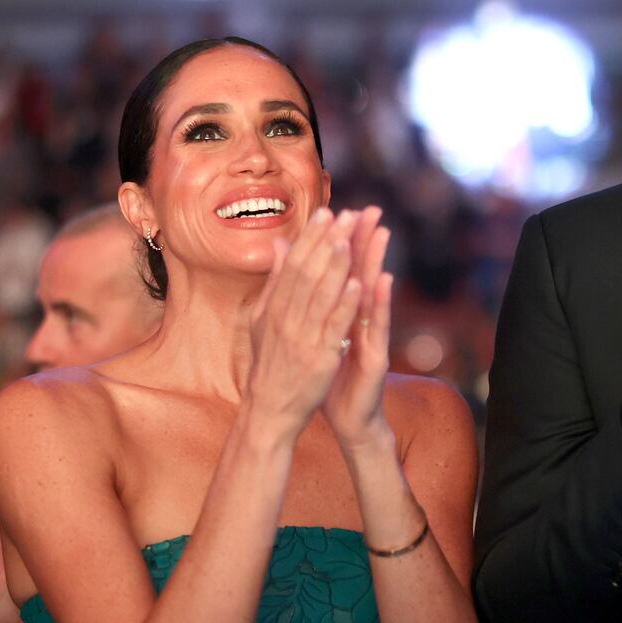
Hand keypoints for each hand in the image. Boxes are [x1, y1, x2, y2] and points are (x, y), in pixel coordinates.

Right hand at [246, 208, 365, 436]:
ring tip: (350, 238)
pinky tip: (358, 283)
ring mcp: (302, 337)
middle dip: (327, 242)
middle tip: (345, 215)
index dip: (311, 238)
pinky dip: (344, 304)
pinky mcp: (320, 357)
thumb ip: (275, 282)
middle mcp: (285, 318)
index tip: (326, 212)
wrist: (270, 410)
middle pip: (308, 273)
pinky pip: (334, 326)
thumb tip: (280, 245)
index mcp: (273, 308)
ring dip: (336, 265)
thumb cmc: (270, 363)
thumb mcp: (263, 320)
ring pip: (320, 295)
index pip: (294, 265)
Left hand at [322, 205, 395, 449]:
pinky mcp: (377, 355)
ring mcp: (371, 336)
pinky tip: (379, 280)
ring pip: (373, 294)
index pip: (343, 273)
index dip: (343, 242)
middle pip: (362, 274)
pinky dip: (377, 303)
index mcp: (343, 315)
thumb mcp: (319, 337)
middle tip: (371, 210)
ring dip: (377, 262)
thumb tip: (301, 280)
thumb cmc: (332, 376)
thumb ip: (314, 307)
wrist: (349, 418)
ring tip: (380, 232)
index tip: (341, 210)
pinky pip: (376, 326)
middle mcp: (361, 321)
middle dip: (365, 242)